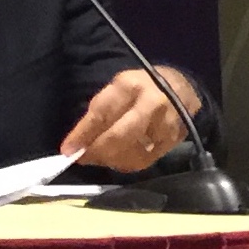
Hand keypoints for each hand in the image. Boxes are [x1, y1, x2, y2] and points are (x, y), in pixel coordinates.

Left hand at [59, 67, 200, 171]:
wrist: (181, 89)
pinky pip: (145, 160)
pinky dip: (127, 164)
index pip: (102, 112)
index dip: (83, 133)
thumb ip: (102, 109)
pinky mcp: (172, 141)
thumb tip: (80, 138)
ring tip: (99, 158)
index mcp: (129, 85)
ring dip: (110, 160)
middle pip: (118, 135)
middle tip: (82, 158)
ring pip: (131, 152)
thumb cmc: (141, 87)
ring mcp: (163, 124)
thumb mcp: (119, 87)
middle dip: (96, 151)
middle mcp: (148, 103)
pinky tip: (118, 160)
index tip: (68, 149)